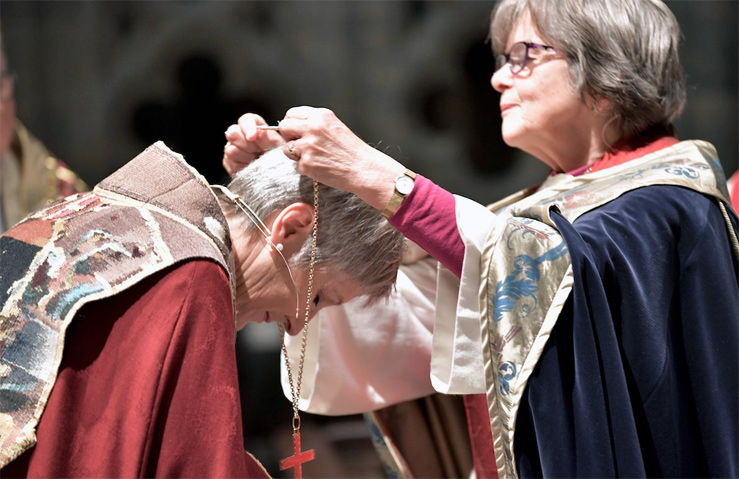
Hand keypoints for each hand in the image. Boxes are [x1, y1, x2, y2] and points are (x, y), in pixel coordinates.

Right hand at [222, 113, 284, 175]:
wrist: (274, 170)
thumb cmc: (277, 155)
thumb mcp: (276, 146)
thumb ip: (267, 138)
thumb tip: (260, 131)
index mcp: (254, 126)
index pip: (245, 120)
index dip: (248, 127)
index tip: (253, 137)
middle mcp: (239, 134)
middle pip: (233, 133)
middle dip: (247, 145)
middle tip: (258, 152)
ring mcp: (232, 147)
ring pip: (231, 150)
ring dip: (247, 158)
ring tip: (257, 160)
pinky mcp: (229, 162)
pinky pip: (231, 164)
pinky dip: (243, 167)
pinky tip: (252, 168)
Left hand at [277, 106, 406, 210]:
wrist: (363, 169)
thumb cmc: (351, 150)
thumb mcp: (334, 126)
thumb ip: (314, 123)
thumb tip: (292, 126)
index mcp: (320, 116)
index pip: (291, 113)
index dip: (291, 123)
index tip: (296, 131)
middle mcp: (313, 128)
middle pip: (284, 127)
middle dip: (288, 137)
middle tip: (300, 144)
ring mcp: (308, 146)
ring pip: (286, 148)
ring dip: (295, 154)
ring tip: (313, 157)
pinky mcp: (306, 163)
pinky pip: (296, 165)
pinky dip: (305, 167)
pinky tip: (320, 166)